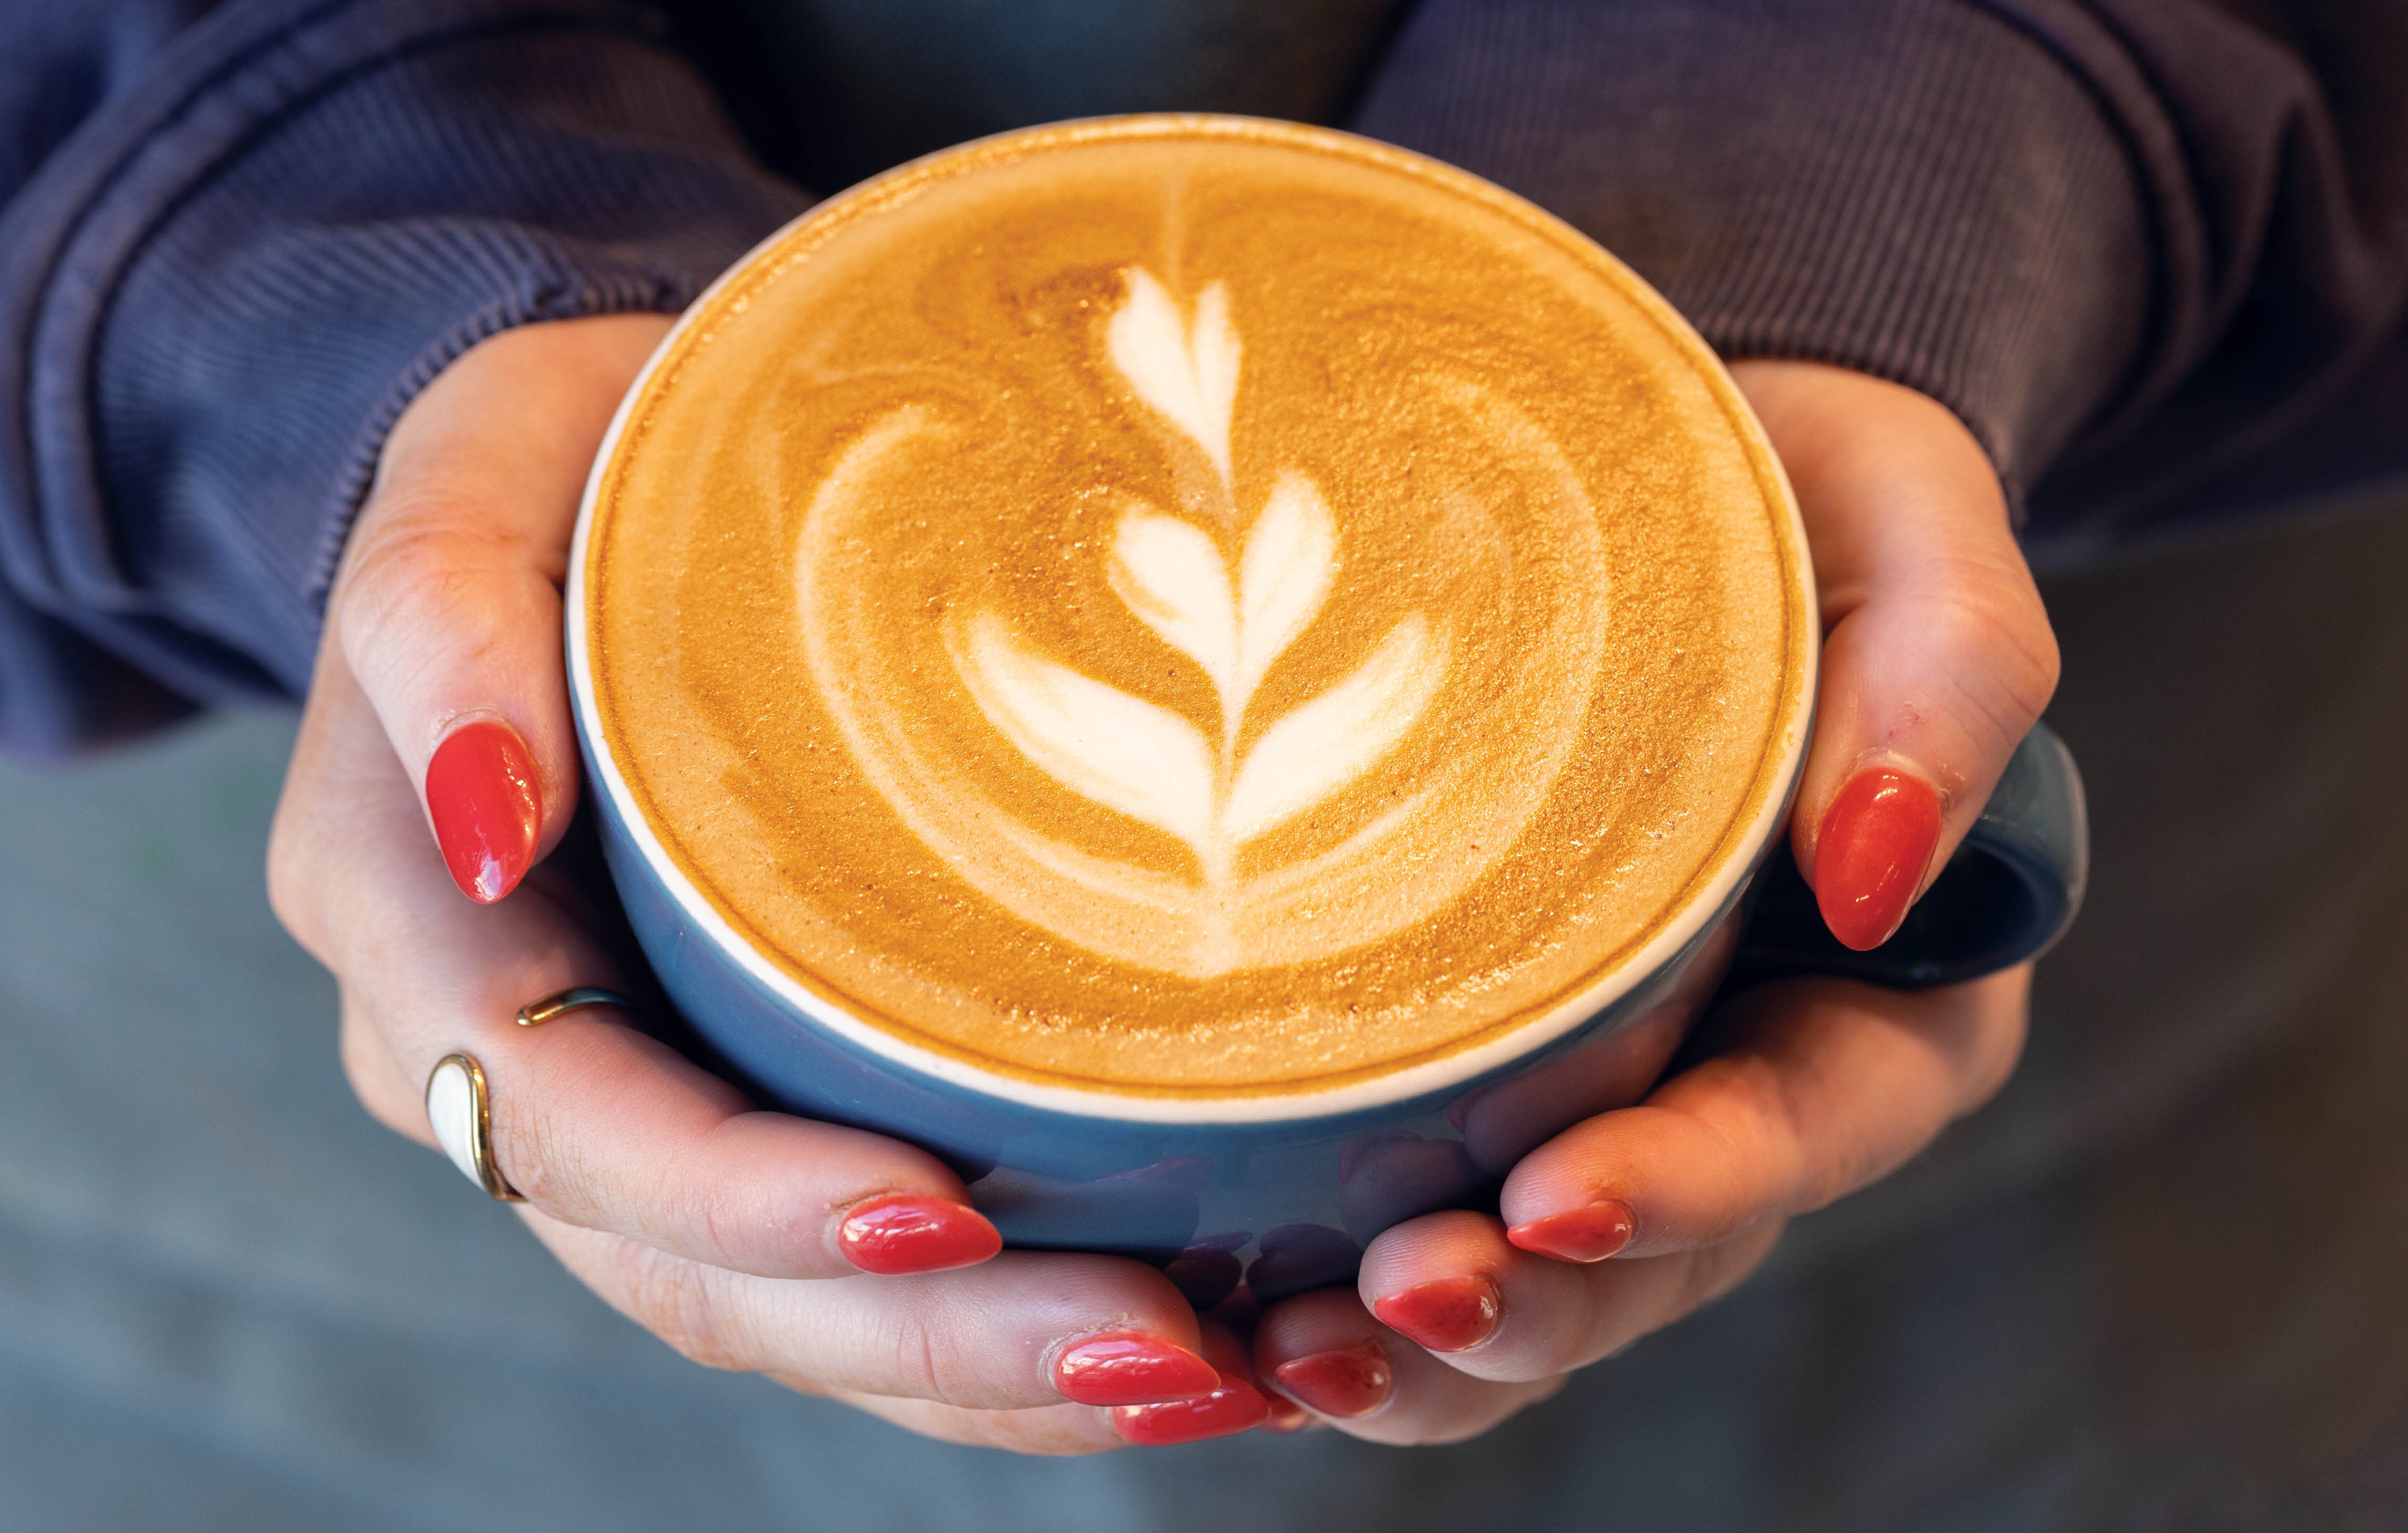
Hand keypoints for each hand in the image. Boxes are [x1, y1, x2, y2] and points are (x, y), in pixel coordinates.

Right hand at [268, 317, 1269, 1452]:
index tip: (944, 1210)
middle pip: (703, 1275)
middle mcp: (515, 1068)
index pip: (576, 1125)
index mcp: (424, 938)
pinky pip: (849, 1269)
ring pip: (791, 1315)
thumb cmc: (548, 469)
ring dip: (990, 1374)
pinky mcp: (746, 1104)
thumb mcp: (472, 473)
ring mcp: (635, 1110)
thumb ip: (435, 617)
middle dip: (928, 1337)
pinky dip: (994, 1330)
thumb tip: (488, 818)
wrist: (588, 500)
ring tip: (1204, 1371)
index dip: (747, 1199)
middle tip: (1157, 1347)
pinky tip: (1172, 1330)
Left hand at [1249, 363, 2056, 1440]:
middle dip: (1532, 1306)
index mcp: (1884, 986)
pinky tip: (1236, 1310)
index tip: (1557, 1196)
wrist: (1649, 475)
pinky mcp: (1479, 1059)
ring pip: (1536, 1270)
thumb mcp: (1912, 527)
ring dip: (1423, 1341)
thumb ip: (1956, 672)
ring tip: (1291, 1358)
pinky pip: (1428, 1202)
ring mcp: (1610, 1079)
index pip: (1803, 1125)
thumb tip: (1879, 871)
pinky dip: (1337, 1276)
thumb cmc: (1802, 492)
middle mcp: (1746, 1064)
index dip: (1693, 1185)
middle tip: (1391, 1307)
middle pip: (1658, 1247)